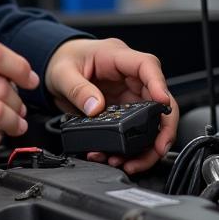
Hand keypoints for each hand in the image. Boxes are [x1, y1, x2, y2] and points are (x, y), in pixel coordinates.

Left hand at [45, 37, 177, 173]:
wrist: (56, 65)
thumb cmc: (63, 60)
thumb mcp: (63, 73)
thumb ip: (78, 90)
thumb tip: (95, 108)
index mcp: (117, 56)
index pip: (147, 65)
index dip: (159, 84)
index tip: (163, 104)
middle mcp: (129, 76)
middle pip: (159, 99)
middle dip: (162, 127)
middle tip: (157, 148)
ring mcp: (129, 94)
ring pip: (151, 120)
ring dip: (146, 145)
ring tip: (130, 163)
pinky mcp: (124, 110)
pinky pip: (135, 130)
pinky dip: (130, 148)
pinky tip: (118, 158)